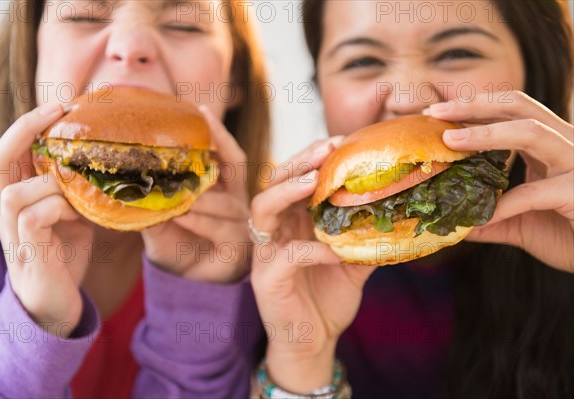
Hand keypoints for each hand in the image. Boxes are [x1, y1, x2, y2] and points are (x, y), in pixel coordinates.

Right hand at [0, 104, 93, 337]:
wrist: (56, 304)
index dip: (28, 124)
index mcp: (18, 196)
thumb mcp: (71, 216)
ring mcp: (13, 232)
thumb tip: (103, 164)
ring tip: (75, 190)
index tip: (60, 106)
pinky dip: (56, 209)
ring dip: (50, 184)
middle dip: (26, 129)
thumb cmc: (63, 255)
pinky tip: (76, 216)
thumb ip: (74, 191)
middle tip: (57, 111)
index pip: (9, 151)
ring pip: (14, 191)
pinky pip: (32, 217)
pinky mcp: (27, 252)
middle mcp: (8, 211)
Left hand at [141, 106, 250, 282]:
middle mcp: (234, 199)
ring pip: (223, 201)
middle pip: (234, 164)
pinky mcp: (236, 246)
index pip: (224, 154)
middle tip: (199, 130)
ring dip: (199, 195)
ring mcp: (239, 222)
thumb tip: (119, 176)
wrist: (185, 281)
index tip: (200, 109)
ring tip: (177, 189)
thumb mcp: (159, 217)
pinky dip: (200, 220)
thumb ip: (150, 198)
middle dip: (219, 144)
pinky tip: (182, 214)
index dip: (216, 132)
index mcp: (220, 187)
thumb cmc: (176, 242)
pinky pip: (220, 228)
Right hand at [250, 138, 376, 391]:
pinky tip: (334, 250)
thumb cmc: (327, 299)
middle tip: (328, 146)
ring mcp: (265, 254)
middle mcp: (274, 232)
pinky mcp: (266, 280)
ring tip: (313, 179)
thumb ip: (365, 238)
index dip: (312, 159)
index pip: (293, 180)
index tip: (341, 142)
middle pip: (273, 183)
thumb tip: (398, 214)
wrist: (313, 344)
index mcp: (291, 223)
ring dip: (288, 191)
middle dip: (299, 162)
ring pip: (263, 209)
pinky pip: (285, 256)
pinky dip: (311, 249)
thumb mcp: (352, 263)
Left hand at [427, 91, 572, 272]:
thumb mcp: (520, 224)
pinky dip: (503, 205)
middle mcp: (564, 144)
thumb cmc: (567, 235)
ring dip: (486, 134)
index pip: (510, 112)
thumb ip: (489, 218)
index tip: (435, 114)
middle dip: (474, 105)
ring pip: (531, 132)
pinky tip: (480, 218)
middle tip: (436, 112)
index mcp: (549, 145)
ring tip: (450, 141)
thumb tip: (452, 223)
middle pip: (520, 106)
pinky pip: (534, 193)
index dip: (473, 108)